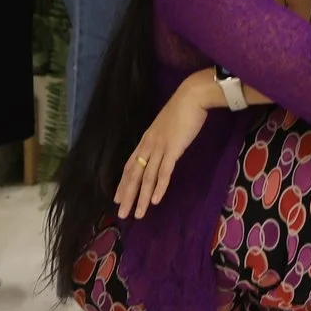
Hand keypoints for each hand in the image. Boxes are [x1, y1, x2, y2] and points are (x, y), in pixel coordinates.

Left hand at [113, 83, 212, 219]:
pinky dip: (159, 187)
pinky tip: (156, 200)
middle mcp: (148, 145)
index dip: (123, 183)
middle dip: (128, 196)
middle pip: (134, 175)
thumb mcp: (166, 126)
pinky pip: (164, 172)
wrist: (192, 97)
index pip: (130, 166)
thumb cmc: (182, 109)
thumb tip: (163, 149)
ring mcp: (159, 147)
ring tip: (138, 213)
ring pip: (147, 177)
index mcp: (146, 140)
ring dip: (142, 197)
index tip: (118, 198)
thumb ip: (162, 138)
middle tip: (122, 214)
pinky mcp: (173, 149)